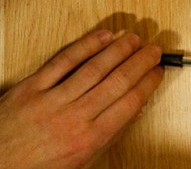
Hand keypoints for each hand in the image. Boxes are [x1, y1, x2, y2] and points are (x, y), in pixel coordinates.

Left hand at [0, 30, 163, 168]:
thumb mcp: (75, 166)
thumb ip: (101, 139)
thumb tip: (126, 111)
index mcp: (87, 142)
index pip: (128, 104)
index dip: (147, 84)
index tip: (158, 71)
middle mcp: (74, 118)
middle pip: (117, 82)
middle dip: (140, 62)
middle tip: (154, 49)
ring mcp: (53, 99)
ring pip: (94, 67)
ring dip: (118, 49)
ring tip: (134, 38)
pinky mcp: (32, 86)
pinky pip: (64, 61)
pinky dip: (86, 46)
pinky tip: (103, 36)